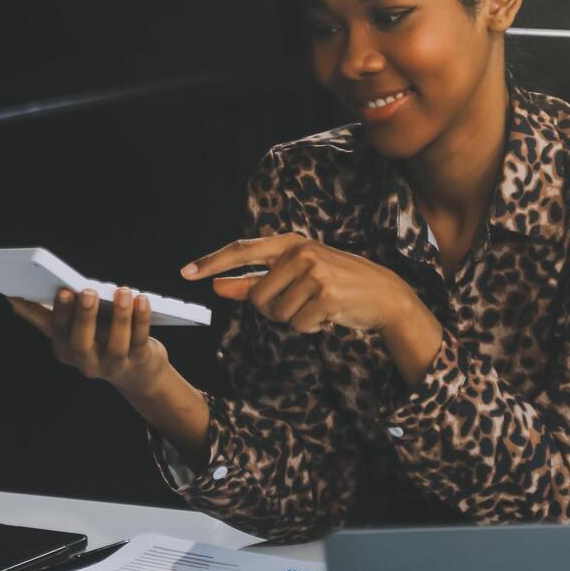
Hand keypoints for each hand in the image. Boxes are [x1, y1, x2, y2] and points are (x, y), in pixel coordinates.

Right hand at [8, 286, 167, 390]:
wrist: (138, 375)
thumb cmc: (100, 342)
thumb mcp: (71, 331)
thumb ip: (45, 316)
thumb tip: (13, 299)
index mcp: (65, 350)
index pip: (56, 330)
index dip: (56, 312)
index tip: (59, 289)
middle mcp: (86, 362)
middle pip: (81, 342)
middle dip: (82, 317)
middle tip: (86, 291)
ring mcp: (113, 365)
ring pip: (116, 344)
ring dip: (120, 316)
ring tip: (123, 290)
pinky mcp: (139, 362)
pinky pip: (140, 340)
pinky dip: (141, 319)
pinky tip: (142, 299)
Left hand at [182, 233, 410, 334]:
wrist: (384, 295)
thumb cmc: (337, 285)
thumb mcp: (297, 277)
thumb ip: (255, 281)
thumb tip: (218, 287)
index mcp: (292, 242)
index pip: (242, 249)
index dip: (212, 261)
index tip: (186, 273)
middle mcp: (301, 252)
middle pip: (258, 296)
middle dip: (274, 310)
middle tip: (302, 303)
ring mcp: (315, 272)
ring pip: (276, 313)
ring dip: (294, 319)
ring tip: (318, 307)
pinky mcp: (326, 294)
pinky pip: (297, 324)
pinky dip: (310, 327)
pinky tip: (328, 315)